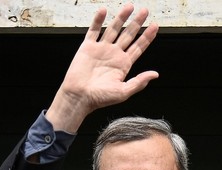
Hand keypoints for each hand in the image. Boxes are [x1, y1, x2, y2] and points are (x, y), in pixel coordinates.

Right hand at [46, 4, 158, 132]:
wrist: (78, 97)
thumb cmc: (98, 98)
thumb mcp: (123, 92)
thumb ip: (139, 82)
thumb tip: (155, 74)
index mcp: (123, 64)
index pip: (138, 47)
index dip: (147, 36)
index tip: (155, 26)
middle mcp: (113, 55)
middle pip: (128, 35)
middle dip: (137, 23)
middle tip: (144, 11)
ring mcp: (100, 49)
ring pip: (113, 29)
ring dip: (121, 18)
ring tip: (129, 7)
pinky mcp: (87, 48)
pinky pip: (93, 31)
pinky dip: (98, 21)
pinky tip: (104, 11)